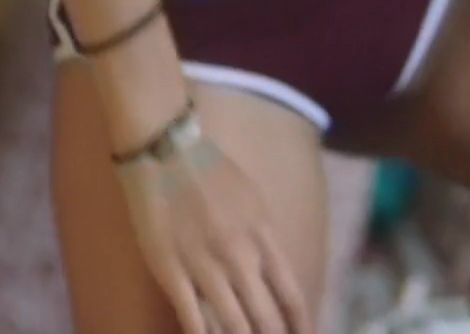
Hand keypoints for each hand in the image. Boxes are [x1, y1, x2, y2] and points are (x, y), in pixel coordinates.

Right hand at [116, 135, 312, 333]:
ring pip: (232, 324)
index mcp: (264, 237)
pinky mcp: (171, 271)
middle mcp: (240, 256)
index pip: (291, 293)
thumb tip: (274, 273)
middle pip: (266, 317)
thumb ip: (264, 240)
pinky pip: (191, 316)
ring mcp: (205, 266)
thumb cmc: (212, 173)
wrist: (167, 153)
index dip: (302, 324)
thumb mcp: (254, 202)